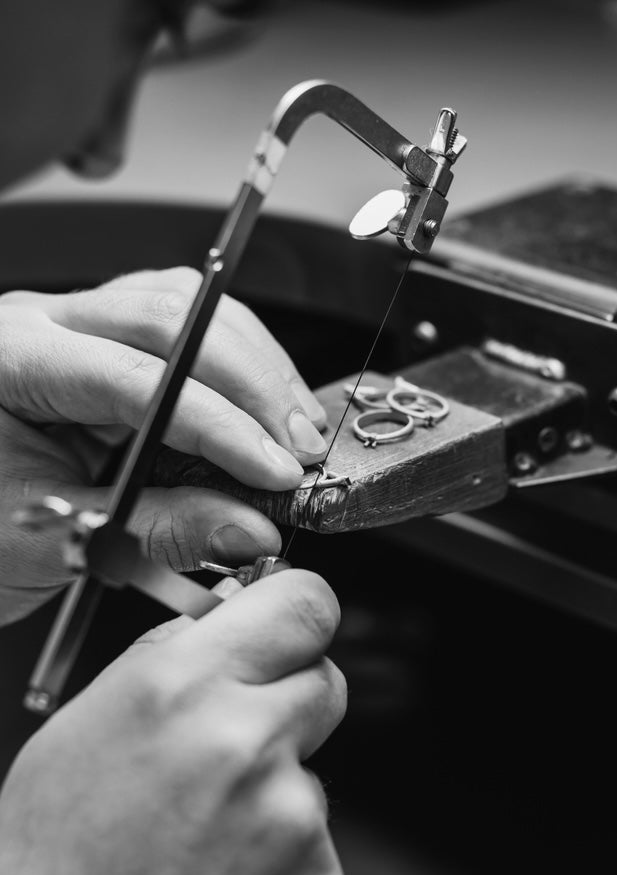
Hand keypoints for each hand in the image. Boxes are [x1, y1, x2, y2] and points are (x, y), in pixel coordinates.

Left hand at [0, 267, 327, 623]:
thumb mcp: (58, 541)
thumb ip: (159, 530)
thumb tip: (250, 527)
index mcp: (8, 362)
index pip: (131, 375)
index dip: (216, 422)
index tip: (273, 468)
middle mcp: (41, 324)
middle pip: (169, 314)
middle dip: (251, 382)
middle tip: (299, 447)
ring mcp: (75, 322)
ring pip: (186, 302)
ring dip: (253, 362)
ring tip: (293, 426)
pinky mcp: (107, 338)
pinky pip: (184, 322)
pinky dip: (237, 358)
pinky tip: (264, 402)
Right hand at [0, 570, 349, 874]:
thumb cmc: (53, 869)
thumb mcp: (85, 729)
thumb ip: (168, 658)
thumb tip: (226, 616)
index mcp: (180, 689)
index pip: (304, 604)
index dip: (301, 611)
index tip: (296, 623)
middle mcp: (245, 743)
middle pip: (325, 681)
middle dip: (289, 703)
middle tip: (238, 746)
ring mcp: (291, 820)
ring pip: (311, 776)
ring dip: (274, 796)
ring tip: (203, 846)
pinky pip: (317, 851)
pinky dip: (282, 866)